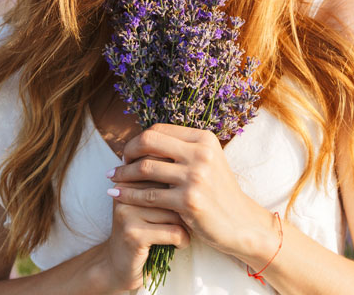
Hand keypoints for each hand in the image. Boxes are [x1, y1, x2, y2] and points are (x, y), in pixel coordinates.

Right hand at [99, 179, 190, 290]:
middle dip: (183, 209)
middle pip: (171, 190)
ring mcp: (127, 213)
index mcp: (127, 179)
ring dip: (185, 227)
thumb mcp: (148, 204)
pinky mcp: (134, 235)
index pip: (162, 169)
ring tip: (178, 234)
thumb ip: (161, 183)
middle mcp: (123, 192)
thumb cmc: (143, 231)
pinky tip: (177, 245)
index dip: (178, 186)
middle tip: (185, 221)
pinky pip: (174, 232)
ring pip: (175, 213)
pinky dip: (182, 241)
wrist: (119, 265)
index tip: (182, 202)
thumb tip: (192, 166)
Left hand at [107, 123, 266, 256]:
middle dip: (127, 151)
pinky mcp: (188, 200)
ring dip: (123, 174)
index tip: (128, 151)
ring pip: (144, 168)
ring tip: (112, 178)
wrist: (241, 224)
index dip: (138, 139)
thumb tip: (144, 139)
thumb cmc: (218, 192)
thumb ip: (182, 149)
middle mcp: (201, 153)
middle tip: (118, 163)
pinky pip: (148, 195)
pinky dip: (129, 194)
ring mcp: (195, 177)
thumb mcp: (207, 161)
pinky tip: (117, 195)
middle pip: (148, 142)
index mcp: (204, 138)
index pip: (159, 129)